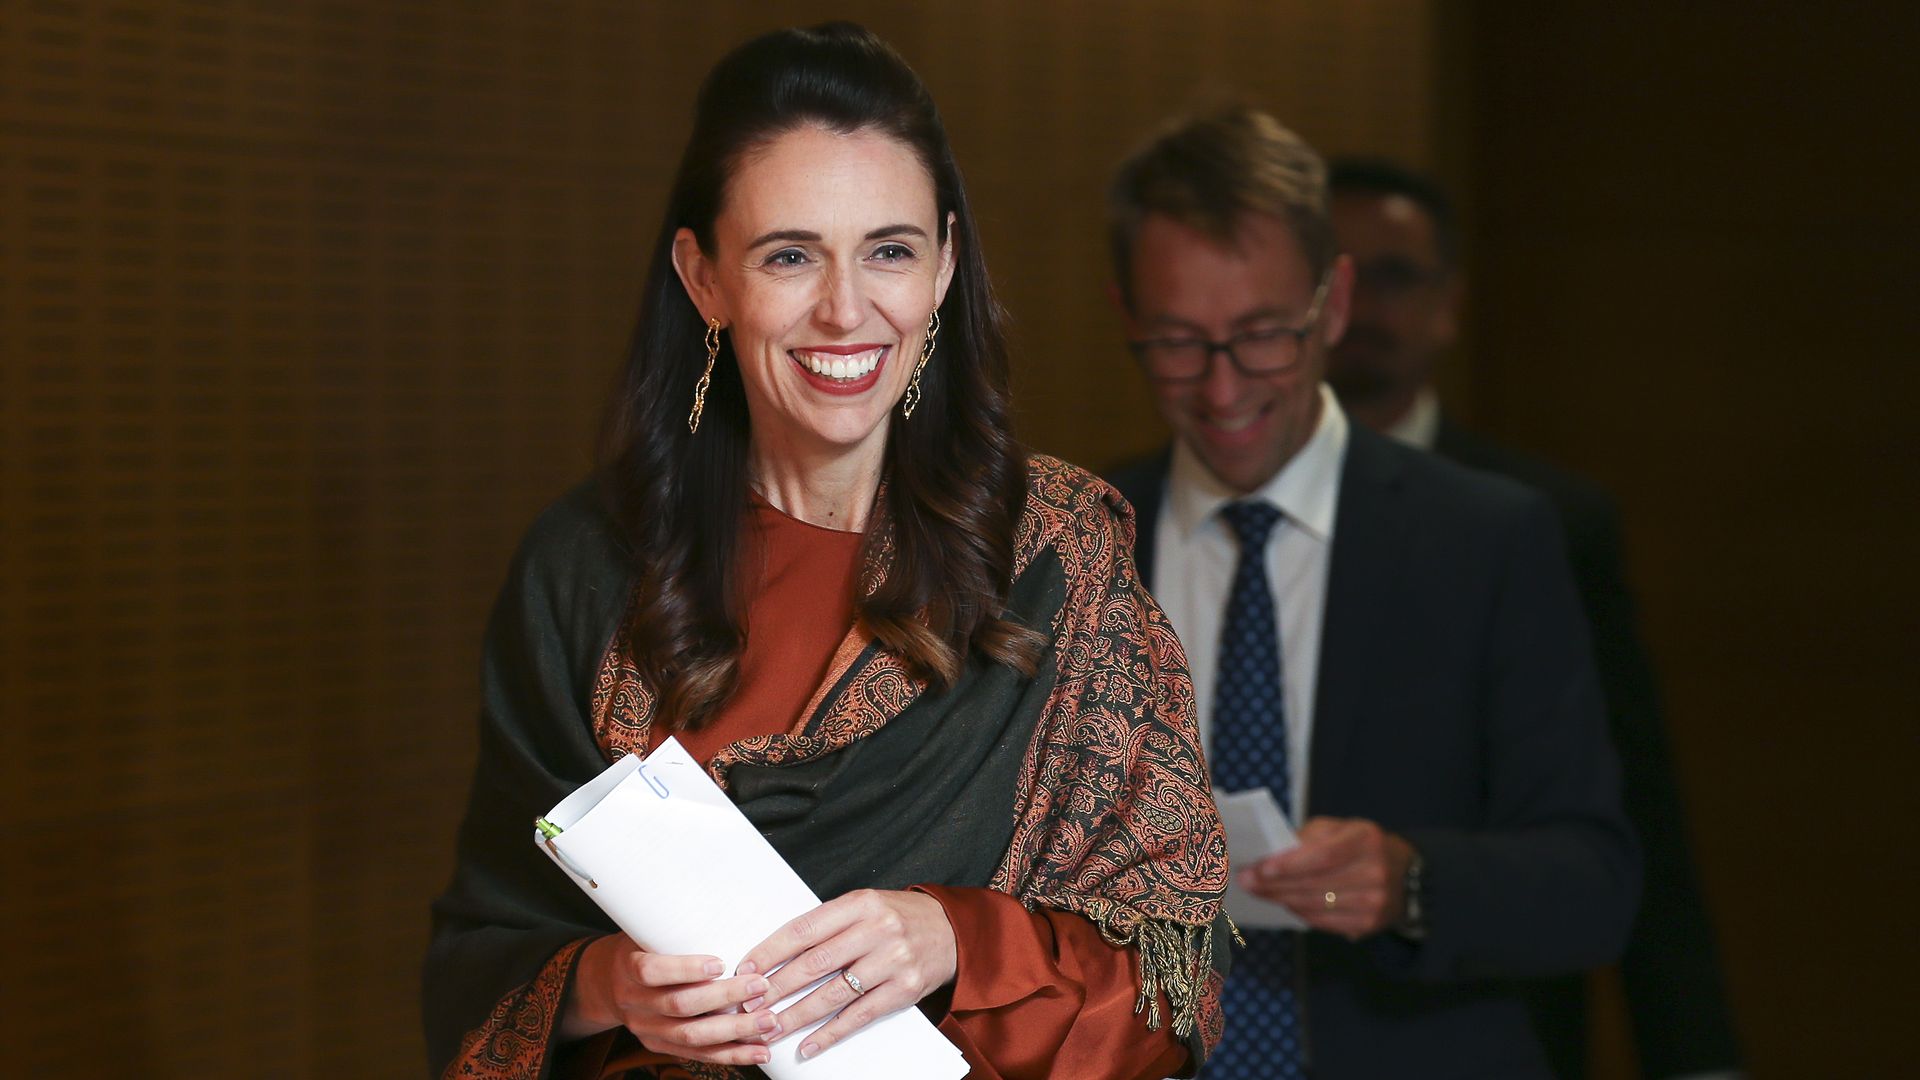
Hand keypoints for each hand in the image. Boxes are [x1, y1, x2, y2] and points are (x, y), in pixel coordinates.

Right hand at [561, 933, 780, 1066]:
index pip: (652, 971)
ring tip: (768, 1021)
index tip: (720, 962)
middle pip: (680, 1006)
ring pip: (693, 1036)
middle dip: (724, 998)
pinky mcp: (662, 1046)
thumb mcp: (644, 930)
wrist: (605, 984)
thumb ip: (674, 924)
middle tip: (760, 986)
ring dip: (735, 1031)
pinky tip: (759, 1051)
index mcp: (628, 969)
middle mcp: (635, 1004)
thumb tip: (723, 894)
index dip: (685, 968)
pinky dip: (731, 1055)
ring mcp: (648, 1030)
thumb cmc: (638, 948)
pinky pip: (699, 1055)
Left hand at [738, 889, 956, 1061]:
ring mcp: (893, 961)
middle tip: (749, 1004)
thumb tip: (777, 954)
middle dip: (777, 986)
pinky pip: (860, 1016)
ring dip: (797, 1014)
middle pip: (816, 963)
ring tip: (770, 1027)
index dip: (771, 951)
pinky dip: (831, 1033)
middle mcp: (877, 929)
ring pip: (834, 993)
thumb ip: (829, 924)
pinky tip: (809, 1045)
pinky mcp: (905, 990)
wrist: (951, 930)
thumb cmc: (898, 917)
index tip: (746, 969)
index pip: (805, 929)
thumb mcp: (864, 906)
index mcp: (860, 903)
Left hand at [1240, 817, 1413, 939]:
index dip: (1290, 864)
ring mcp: (1374, 902)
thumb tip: (1271, 855)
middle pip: (1315, 884)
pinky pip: (1322, 922)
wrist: (1404, 875)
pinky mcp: (1368, 925)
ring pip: (1314, 905)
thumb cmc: (1360, 846)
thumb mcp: (1341, 828)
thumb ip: (1309, 837)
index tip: (1261, 867)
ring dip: (1281, 899)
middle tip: (1246, 880)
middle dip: (1275, 883)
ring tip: (1258, 890)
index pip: (1323, 855)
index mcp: (1367, 840)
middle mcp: (1375, 872)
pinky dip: (1298, 911)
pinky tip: (1283, 902)